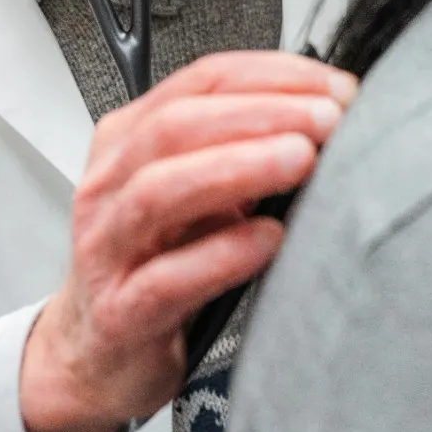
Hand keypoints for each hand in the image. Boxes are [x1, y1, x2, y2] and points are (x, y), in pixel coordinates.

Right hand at [20, 50, 355, 431]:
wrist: (97, 355)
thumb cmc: (153, 264)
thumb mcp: (191, 195)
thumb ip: (237, 154)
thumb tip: (326, 122)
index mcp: (128, 140)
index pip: (200, 82)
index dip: (271, 76)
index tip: (334, 87)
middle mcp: (110, 184)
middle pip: (177, 125)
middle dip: (261, 113)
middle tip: (328, 119)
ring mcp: (107, 247)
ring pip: (161, 190)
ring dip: (239, 167)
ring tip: (301, 160)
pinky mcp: (119, 312)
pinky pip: (166, 278)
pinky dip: (222, 254)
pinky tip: (269, 240)